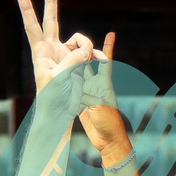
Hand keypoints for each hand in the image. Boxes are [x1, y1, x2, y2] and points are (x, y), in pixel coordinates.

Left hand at [16, 0, 96, 95]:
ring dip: (88, 51)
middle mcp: (53, 50)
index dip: (28, 10)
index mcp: (41, 53)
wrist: (61, 115)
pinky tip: (101, 64)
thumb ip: (73, 59)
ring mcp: (66, 56)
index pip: (33, 27)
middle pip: (52, 22)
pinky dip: (96, 58)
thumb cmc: (54, 99)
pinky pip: (90, 53)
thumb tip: (86, 48)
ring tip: (89, 68)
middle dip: (52, 3)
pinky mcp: (78, 63)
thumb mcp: (61, 78)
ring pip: (81, 41)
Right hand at [77, 33, 132, 161]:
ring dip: (74, 63)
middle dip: (85, 51)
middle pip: (90, 64)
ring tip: (64, 51)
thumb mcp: (100, 106)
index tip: (111, 34)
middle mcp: (97, 86)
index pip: (105, 61)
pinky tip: (65, 74)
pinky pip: (76, 87)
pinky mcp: (83, 103)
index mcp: (103, 84)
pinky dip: (70, 80)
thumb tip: (79, 86)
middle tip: (73, 40)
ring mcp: (89, 94)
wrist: (109, 141)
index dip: (108, 47)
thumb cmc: (109, 124)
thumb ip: (91, 94)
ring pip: (81, 74)